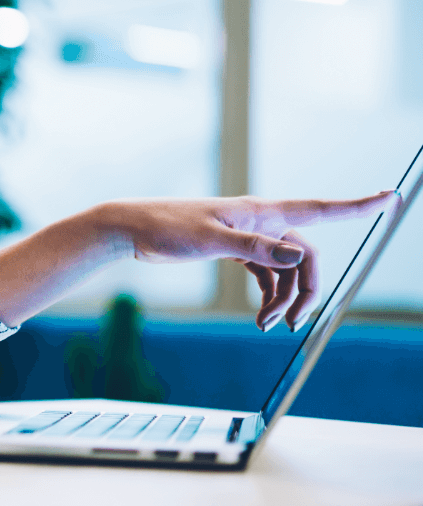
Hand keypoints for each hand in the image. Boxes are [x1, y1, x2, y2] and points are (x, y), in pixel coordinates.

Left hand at [107, 190, 397, 331]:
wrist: (133, 229)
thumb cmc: (167, 227)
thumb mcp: (210, 240)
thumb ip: (255, 248)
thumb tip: (299, 255)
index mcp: (260, 212)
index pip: (319, 208)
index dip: (356, 206)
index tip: (389, 197)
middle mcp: (260, 222)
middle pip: (304, 256)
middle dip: (307, 289)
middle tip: (295, 323)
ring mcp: (248, 236)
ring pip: (285, 270)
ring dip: (284, 298)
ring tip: (267, 326)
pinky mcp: (234, 249)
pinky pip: (266, 274)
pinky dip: (268, 295)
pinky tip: (261, 316)